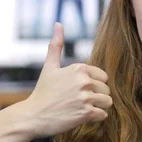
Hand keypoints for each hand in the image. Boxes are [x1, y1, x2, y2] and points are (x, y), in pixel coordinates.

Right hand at [23, 23, 111, 137]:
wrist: (33, 116)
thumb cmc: (43, 91)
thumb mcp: (49, 67)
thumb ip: (56, 45)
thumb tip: (58, 23)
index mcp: (79, 68)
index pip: (103, 77)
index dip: (94, 85)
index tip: (80, 91)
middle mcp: (84, 81)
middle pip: (107, 90)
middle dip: (97, 97)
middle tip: (80, 102)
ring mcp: (85, 97)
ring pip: (108, 102)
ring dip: (99, 107)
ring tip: (84, 109)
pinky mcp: (86, 113)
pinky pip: (103, 114)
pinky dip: (96, 117)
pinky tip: (83, 116)